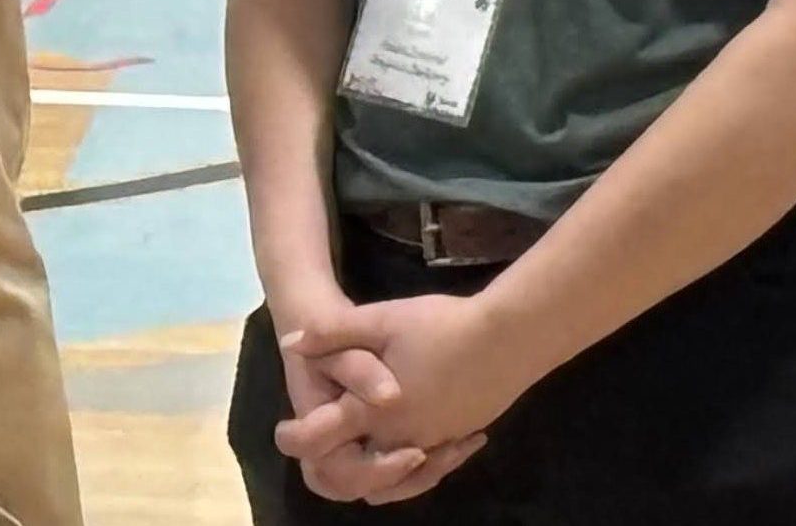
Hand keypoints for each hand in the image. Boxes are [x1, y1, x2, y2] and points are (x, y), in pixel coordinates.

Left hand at [279, 295, 532, 488]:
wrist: (509, 339)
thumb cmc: (441, 326)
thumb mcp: (381, 319)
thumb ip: (333, 333)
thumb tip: (291, 343)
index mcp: (374, 411)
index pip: (323, 438)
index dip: (296, 437)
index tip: (285, 429)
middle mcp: (402, 438)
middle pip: (357, 471)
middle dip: (336, 462)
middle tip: (322, 441)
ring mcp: (434, 442)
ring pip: (396, 475)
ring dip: (375, 468)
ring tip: (360, 446)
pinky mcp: (459, 436)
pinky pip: (428, 465)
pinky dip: (413, 462)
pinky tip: (410, 438)